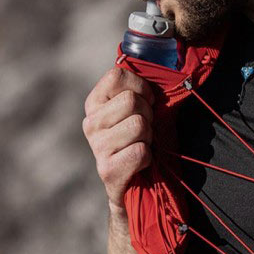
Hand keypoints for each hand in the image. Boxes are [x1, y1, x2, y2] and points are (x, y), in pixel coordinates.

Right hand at [82, 67, 155, 210]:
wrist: (134, 187)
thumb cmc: (140, 140)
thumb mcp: (138, 110)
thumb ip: (140, 88)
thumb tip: (163, 65)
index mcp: (95, 102)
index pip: (117, 75)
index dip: (141, 87)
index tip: (146, 102)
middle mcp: (90, 122)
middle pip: (132, 101)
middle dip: (149, 115)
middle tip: (145, 130)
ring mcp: (96, 146)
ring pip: (139, 125)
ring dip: (149, 137)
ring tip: (142, 145)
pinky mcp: (106, 170)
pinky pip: (140, 152)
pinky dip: (148, 158)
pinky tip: (141, 163)